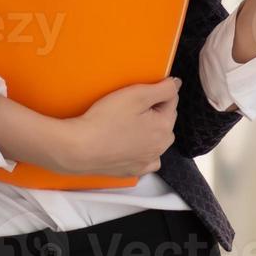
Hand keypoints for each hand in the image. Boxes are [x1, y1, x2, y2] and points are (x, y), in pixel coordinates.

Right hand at [56, 77, 179, 176]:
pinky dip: (142, 151)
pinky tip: (131, 144)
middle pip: (164, 120)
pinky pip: (145, 159)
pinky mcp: (131, 170)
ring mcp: (145, 162)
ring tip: (129, 123)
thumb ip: (163, 88)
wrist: (79, 148)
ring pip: (156, 140)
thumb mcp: (137, 95)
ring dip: (149, 130)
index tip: (140, 91)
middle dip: (154, 110)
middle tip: (131, 105)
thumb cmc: (105, 120)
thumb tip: (176, 84)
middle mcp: (159, 148)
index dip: (156, 91)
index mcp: (164, 128)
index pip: (171, 101)